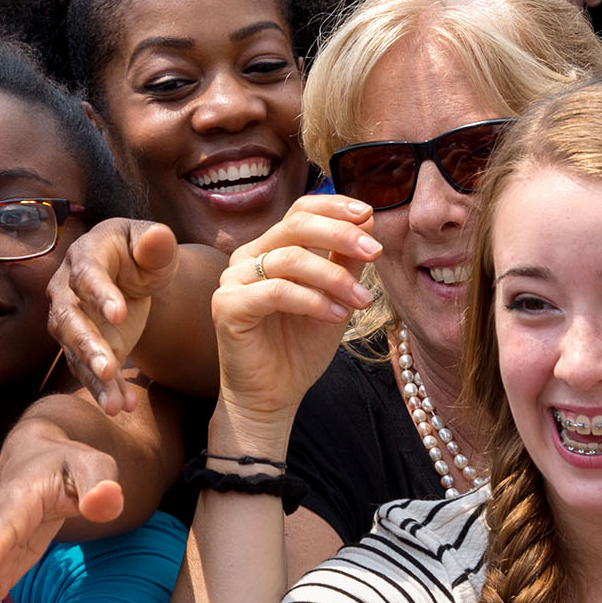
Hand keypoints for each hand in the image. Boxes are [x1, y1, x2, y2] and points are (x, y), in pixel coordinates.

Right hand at [46, 217, 180, 415]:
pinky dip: (104, 390)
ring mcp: (71, 319)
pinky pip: (86, 370)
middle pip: (69, 318)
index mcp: (86, 254)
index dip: (100, 294)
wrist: (132, 276)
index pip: (87, 274)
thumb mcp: (156, 245)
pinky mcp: (80, 346)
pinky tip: (123, 407)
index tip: (119, 315)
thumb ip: (157, 242)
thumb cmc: (143, 254)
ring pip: (73, 350)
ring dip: (92, 377)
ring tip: (115, 404)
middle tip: (109, 369)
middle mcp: (67, 288)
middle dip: (88, 345)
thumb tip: (157, 236)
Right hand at [212, 198, 378, 434]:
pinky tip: (337, 316)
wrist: (273, 395)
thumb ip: (346, 260)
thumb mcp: (335, 297)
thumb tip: (368, 219)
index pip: (301, 210)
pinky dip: (313, 301)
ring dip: (334, 277)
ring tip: (362, 301)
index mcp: (270, 248)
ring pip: (290, 259)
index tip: (370, 215)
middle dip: (341, 234)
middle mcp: (248, 257)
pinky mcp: (226, 306)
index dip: (335, 206)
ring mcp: (233, 279)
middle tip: (375, 251)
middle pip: (295, 225)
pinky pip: (276, 292)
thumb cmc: (300, 347)